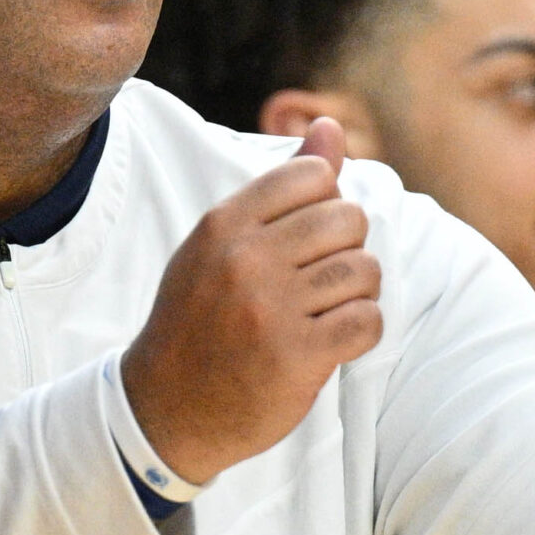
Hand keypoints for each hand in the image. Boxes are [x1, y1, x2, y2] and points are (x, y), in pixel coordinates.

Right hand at [123, 118, 382, 484]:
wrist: (166, 408)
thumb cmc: (201, 318)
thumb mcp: (222, 245)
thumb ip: (282, 188)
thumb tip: (329, 126)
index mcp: (224, 225)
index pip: (314, 176)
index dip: (326, 205)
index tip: (306, 240)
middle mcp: (246, 260)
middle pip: (348, 219)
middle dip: (346, 249)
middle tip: (320, 280)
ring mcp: (271, 308)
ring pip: (364, 270)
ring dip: (356, 293)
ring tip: (326, 310)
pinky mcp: (297, 356)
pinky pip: (368, 321)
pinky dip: (362, 330)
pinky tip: (334, 339)